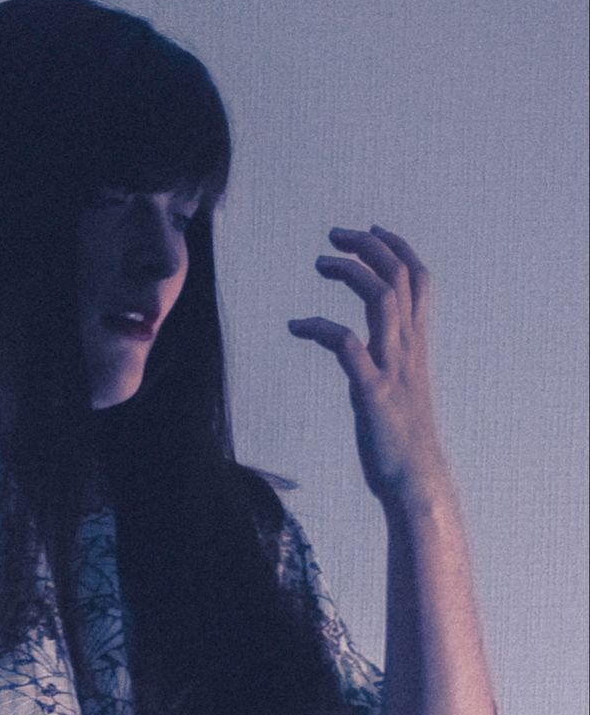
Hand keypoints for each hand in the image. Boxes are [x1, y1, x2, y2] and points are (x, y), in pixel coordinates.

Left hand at [287, 222, 452, 510]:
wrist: (415, 483)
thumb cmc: (402, 443)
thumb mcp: (398, 392)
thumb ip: (387, 363)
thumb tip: (363, 351)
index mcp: (417, 346)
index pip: (419, 280)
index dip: (398, 248)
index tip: (372, 231)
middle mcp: (408, 349)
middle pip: (399, 277)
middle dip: (371, 246)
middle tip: (336, 235)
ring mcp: (392, 369)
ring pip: (381, 299)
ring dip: (350, 273)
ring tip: (320, 262)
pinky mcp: (371, 393)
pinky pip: (347, 346)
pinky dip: (320, 328)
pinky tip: (296, 326)